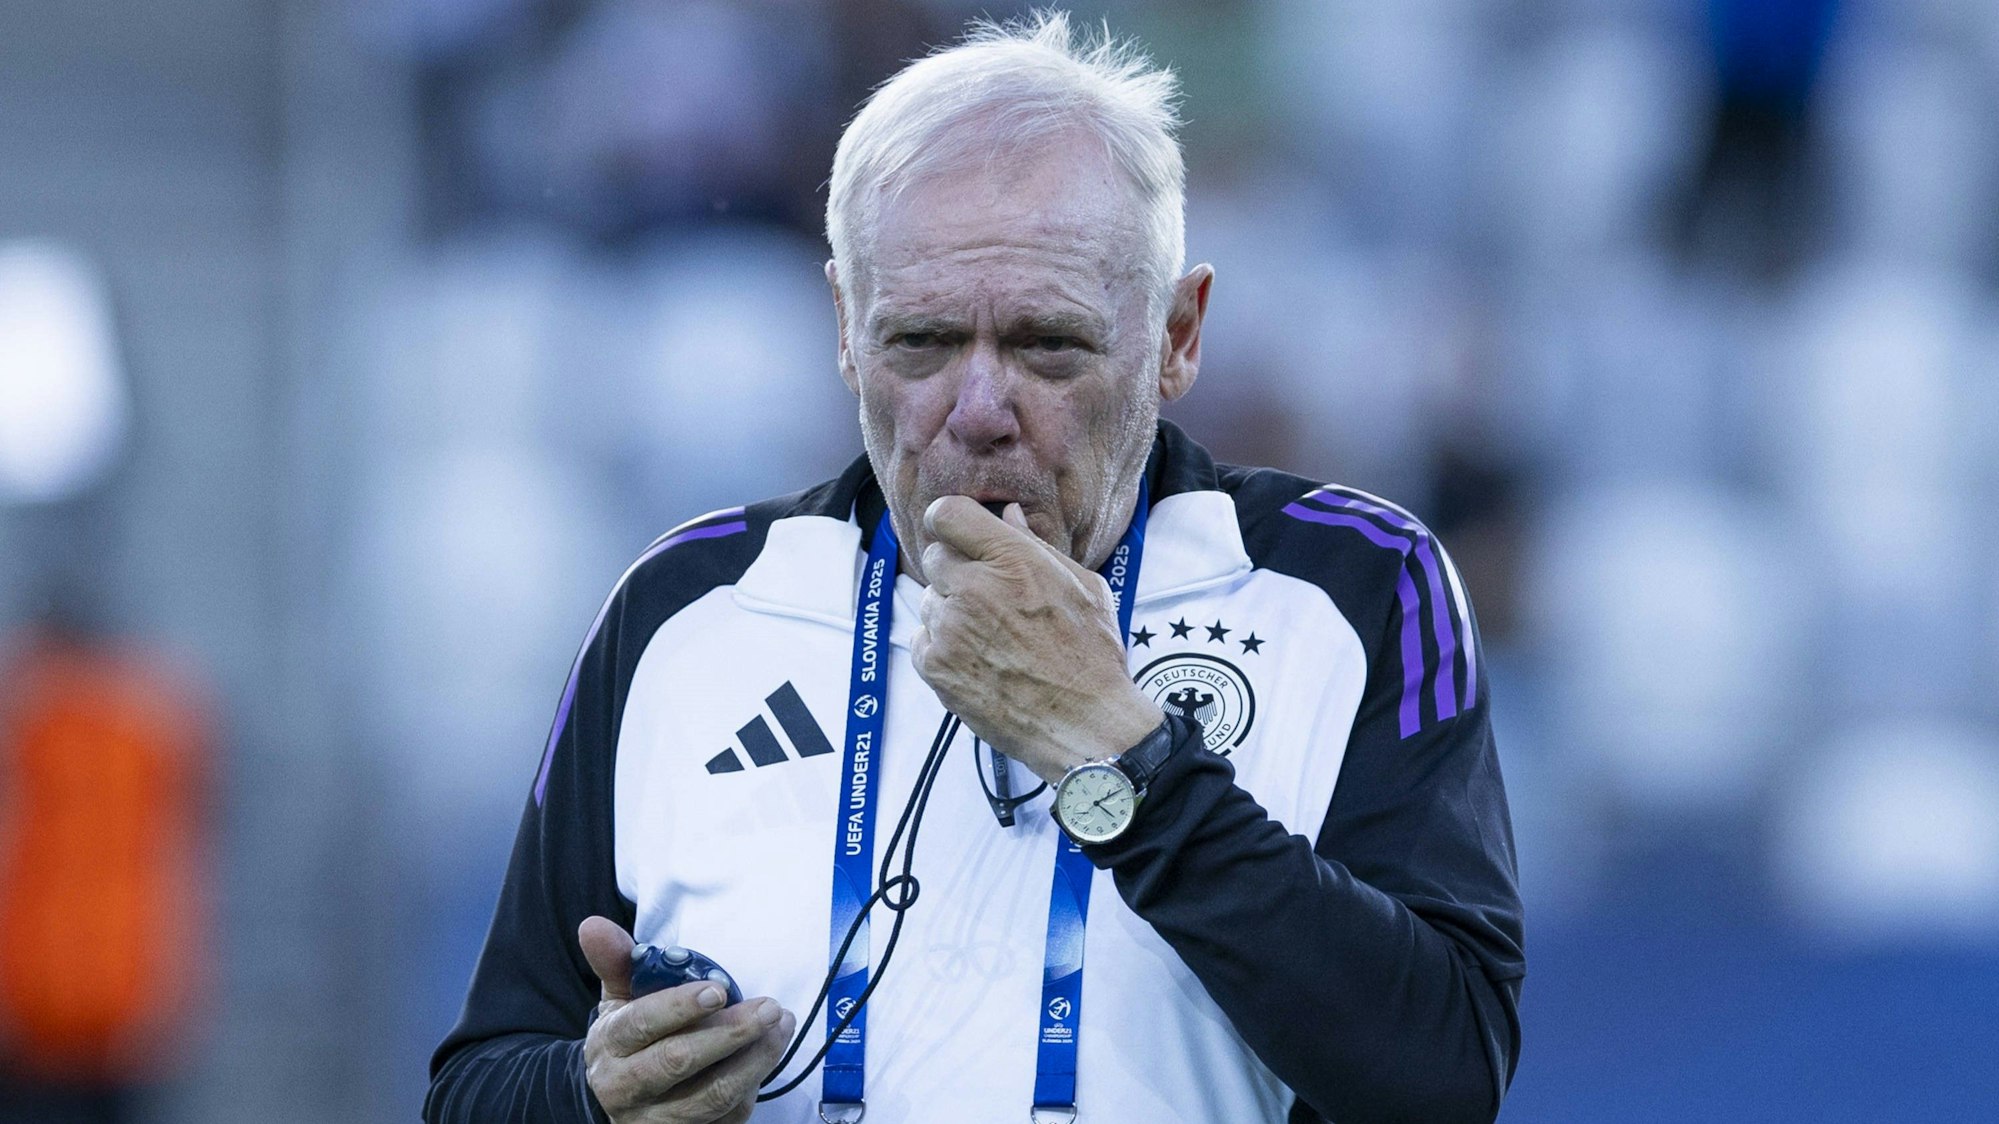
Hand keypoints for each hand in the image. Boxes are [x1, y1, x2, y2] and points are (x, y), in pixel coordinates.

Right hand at [578, 916, 794, 1123]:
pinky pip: (727, 1117)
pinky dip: (753, 1086)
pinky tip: (768, 1055)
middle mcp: (628, 1088)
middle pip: (678, 1062)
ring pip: (710, 1096)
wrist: (615, 1100)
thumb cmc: (627, 1038)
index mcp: (610, 1046)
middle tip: (768, 1008)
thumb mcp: (616, 1000)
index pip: (642, 1024)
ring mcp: (658, 1119)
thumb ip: (614, 961)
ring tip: (780, 1028)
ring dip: (753, 1061)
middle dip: (728, 1034)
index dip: (679, 1007)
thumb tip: (593, 925)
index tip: (718, 989)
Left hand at [911, 497, 1163, 784]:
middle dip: (956, 570)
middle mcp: (975, 588)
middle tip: (987, 596)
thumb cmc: (1092, 656)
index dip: (951, 522)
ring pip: (928, 599)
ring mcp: (950, 628)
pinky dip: (941, 646)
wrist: (1085, 725)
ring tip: (990, 636)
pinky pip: (922, 638)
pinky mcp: (935, 666)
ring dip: (950, 610)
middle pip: (934, 557)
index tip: (962, 536)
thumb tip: (1008, 514)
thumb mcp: (1083, 586)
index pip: (947, 514)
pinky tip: (977, 659)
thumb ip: (1036, 545)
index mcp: (1013, 560)